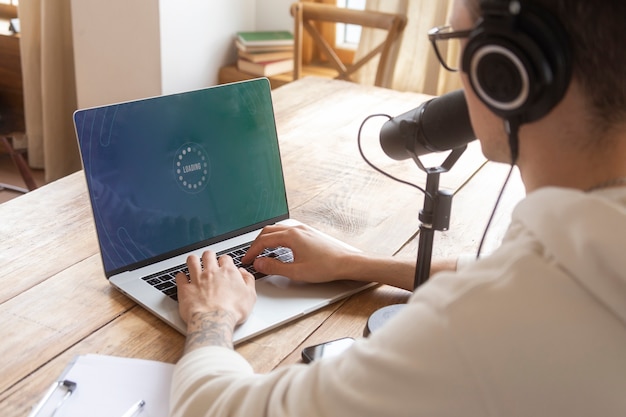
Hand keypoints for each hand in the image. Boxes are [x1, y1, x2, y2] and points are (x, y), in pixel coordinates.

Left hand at [175, 251, 255, 350]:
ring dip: (193, 261)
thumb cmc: (232, 311)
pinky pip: (179, 277)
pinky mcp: (185, 289)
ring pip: (192, 261)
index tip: (224, 265)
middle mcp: (211, 272)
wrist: (214, 321)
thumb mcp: (250, 296)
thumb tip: (244, 273)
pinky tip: (182, 279)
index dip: (225, 261)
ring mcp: (197, 279)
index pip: (225, 258)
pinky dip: (180, 277)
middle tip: (209, 261)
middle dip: (209, 256)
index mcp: (228, 272)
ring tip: (194, 264)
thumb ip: (248, 280)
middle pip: (208, 255)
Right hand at [241, 224, 355, 283]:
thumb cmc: (326, 267)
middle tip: (251, 256)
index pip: (263, 241)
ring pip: (278, 230)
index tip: (247, 260)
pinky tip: (279, 248)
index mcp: (291, 236)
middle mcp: (296, 229)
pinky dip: (277, 238)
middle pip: (268, 232)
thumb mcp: (296, 272)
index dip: (252, 251)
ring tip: (262, 252)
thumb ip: (274, 267)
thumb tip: (259, 264)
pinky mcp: (309, 234)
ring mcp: (303, 230)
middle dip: (257, 243)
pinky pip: (287, 232)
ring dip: (267, 239)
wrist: (347, 263)